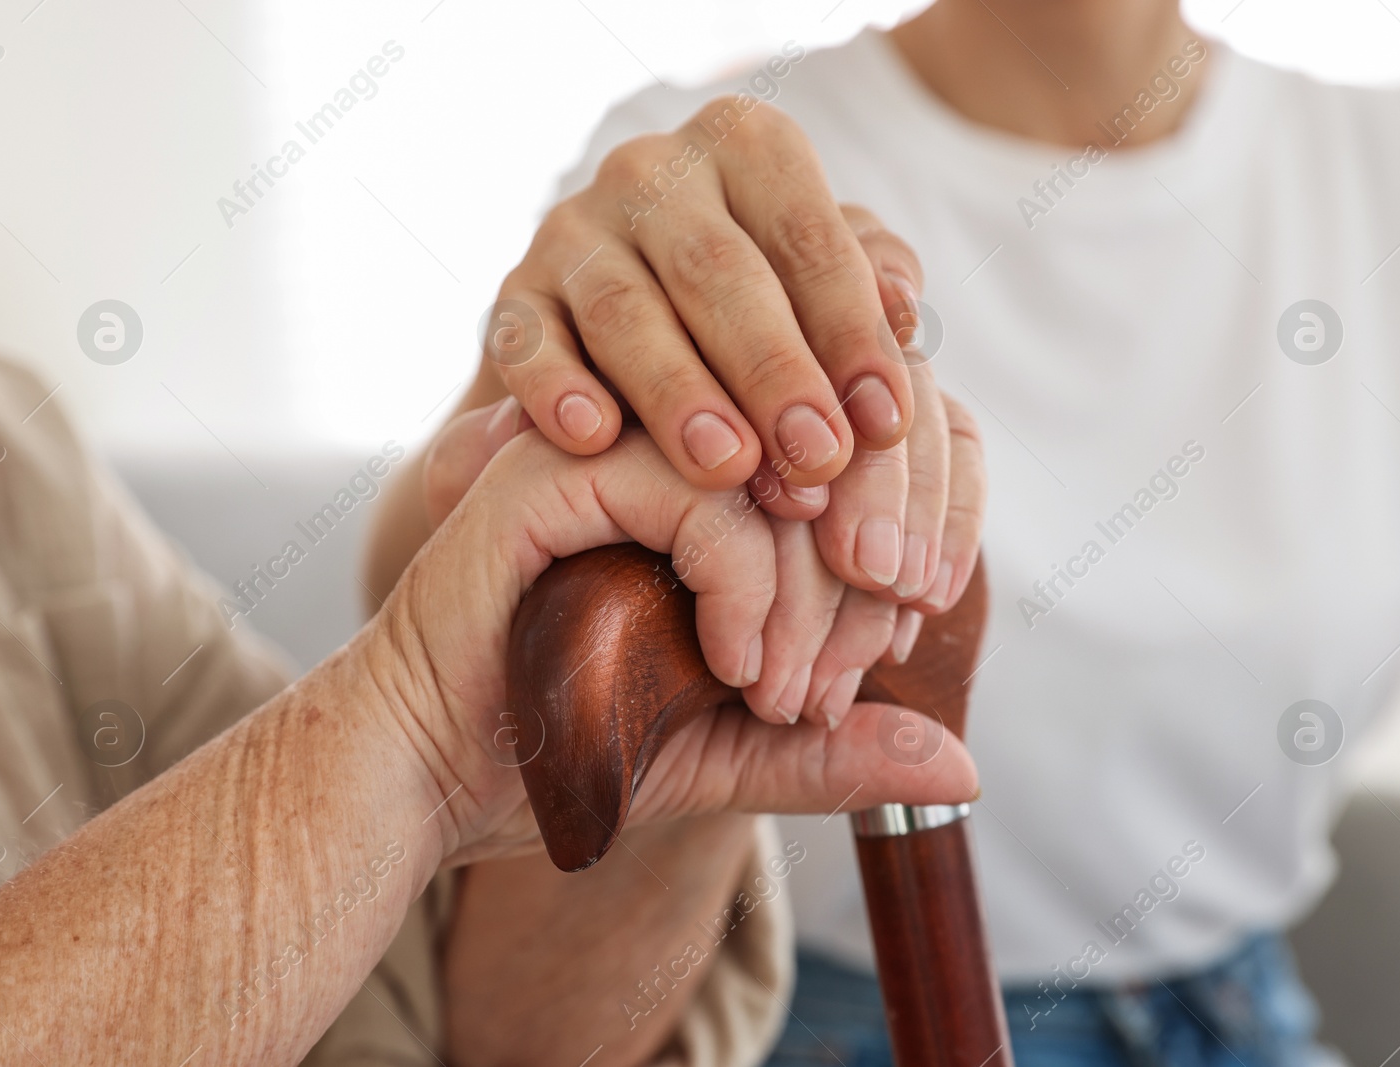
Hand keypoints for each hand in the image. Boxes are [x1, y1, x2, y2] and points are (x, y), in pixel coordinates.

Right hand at [371, 419, 978, 867]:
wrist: (436, 776)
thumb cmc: (576, 755)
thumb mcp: (735, 755)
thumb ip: (837, 751)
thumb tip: (963, 768)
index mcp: (722, 484)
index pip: (863, 466)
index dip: (899, 564)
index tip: (875, 675)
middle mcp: (676, 443)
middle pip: (835, 460)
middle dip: (859, 594)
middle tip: (830, 699)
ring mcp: (618, 442)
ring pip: (778, 474)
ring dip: (808, 598)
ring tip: (779, 696)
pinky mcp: (563, 466)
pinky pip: (700, 493)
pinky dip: (741, 583)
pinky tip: (731, 662)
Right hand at [483, 99, 916, 494]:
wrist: (632, 337)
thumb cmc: (763, 308)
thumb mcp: (824, 284)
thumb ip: (868, 289)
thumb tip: (902, 311)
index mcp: (748, 148)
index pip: (807, 238)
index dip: (851, 333)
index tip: (885, 424)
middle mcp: (653, 172)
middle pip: (717, 272)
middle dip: (772, 371)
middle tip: (815, 459)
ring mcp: (573, 229)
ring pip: (624, 310)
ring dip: (678, 393)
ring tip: (725, 466)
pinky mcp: (514, 294)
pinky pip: (527, 339)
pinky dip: (556, 386)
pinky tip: (591, 437)